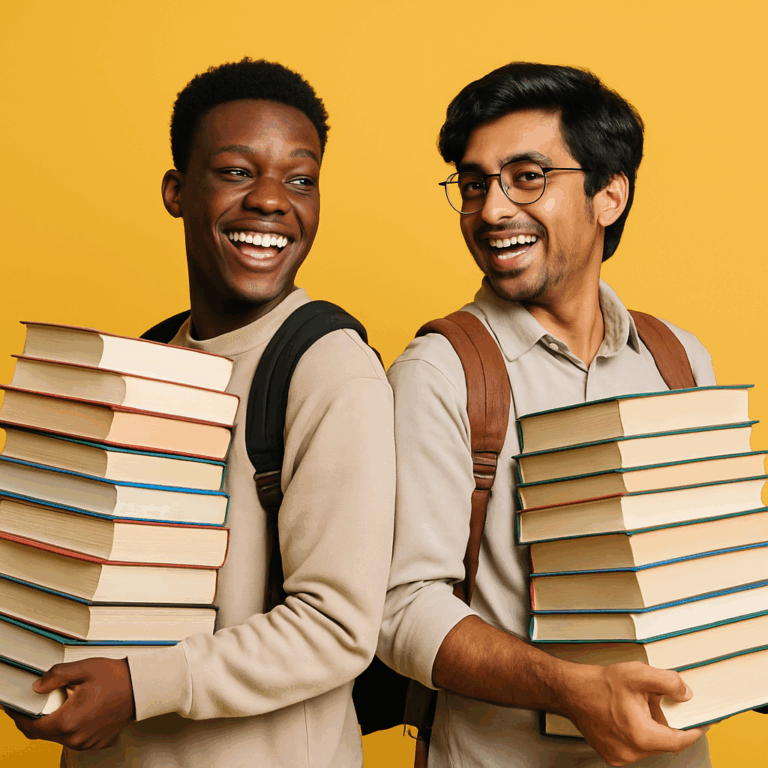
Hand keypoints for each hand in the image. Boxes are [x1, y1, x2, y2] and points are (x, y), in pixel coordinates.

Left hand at [3, 658, 134, 750]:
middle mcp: (76, 737)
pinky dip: (70, 727)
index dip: (19, 717)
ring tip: (68, 702)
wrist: (141, 688)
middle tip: (44, 699)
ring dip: (55, 722)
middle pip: (43, 733)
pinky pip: (73, 739)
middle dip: (38, 717)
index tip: (14, 708)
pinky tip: (80, 711)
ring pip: (57, 737)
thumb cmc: (117, 679)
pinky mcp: (94, 743)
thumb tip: (37, 686)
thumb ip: (56, 675)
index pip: (31, 726)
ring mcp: (86, 742)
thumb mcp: (84, 668)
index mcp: (69, 720)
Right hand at [560, 661, 708, 766]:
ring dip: (651, 727)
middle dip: (665, 722)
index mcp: (641, 736)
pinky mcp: (611, 755)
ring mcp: (620, 756)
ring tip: (637, 705)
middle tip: (657, 701)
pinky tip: (627, 714)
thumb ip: (667, 682)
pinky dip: (638, 732)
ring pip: (649, 744)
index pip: (678, 740)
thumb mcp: (637, 674)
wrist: (570, 690)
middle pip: (663, 741)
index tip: (702, 723)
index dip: (693, 731)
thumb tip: (686, 694)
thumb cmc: (598, 683)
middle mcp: (631, 752)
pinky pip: (635, 746)